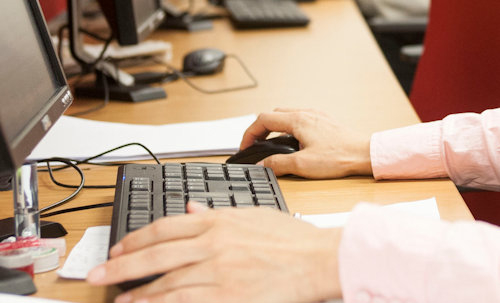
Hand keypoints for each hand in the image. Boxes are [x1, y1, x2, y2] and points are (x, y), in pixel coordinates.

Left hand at [87, 202, 341, 302]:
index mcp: (216, 220)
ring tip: (119, 297)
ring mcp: (217, 272)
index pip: (164, 226)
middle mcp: (211, 244)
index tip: (120, 247)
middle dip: (120, 265)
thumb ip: (216, 211)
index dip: (136, 238)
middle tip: (97, 274)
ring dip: (138, 291)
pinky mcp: (227, 296)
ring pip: (165, 282)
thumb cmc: (289, 237)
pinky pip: (185, 302)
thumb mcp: (251, 214)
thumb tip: (191, 207)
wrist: (317, 259)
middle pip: (155, 254)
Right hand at [240, 108, 371, 177]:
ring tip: (271, 144)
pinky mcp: (324, 122)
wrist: (365, 154)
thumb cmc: (339, 157)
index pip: (262, 120)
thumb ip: (278, 164)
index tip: (245, 147)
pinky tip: (294, 142)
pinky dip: (288, 128)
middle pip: (273, 115)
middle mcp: (306, 113)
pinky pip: (299, 119)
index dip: (249, 134)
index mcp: (297, 120)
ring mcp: (316, 116)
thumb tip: (262, 164)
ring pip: (286, 115)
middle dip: (260, 129)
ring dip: (274, 128)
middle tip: (255, 144)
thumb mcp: (303, 165)